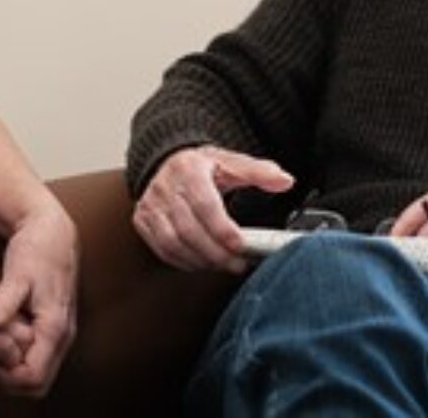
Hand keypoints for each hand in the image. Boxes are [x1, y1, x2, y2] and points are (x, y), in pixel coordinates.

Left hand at [0, 200, 78, 396]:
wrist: (53, 232)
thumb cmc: (37, 250)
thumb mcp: (16, 274)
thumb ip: (3, 303)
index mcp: (54, 325)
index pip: (33, 377)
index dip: (6, 377)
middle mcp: (64, 334)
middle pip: (39, 383)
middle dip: (10, 379)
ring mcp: (63, 331)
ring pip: (41, 372)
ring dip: (15, 369)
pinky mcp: (56, 326)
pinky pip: (42, 357)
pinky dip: (22, 356)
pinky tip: (3, 337)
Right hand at [132, 145, 293, 272]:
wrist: (169, 162)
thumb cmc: (204, 167)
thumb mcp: (232, 163)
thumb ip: (259, 172)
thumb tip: (285, 180)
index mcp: (189, 169)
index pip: (204, 204)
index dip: (222, 229)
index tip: (241, 245)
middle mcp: (165, 186)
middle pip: (188, 229)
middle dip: (215, 252)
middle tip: (237, 263)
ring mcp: (151, 204)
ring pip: (173, 242)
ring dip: (200, 260)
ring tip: (223, 264)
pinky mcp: (143, 220)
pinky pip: (162, 249)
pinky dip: (183, 261)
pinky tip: (202, 262)